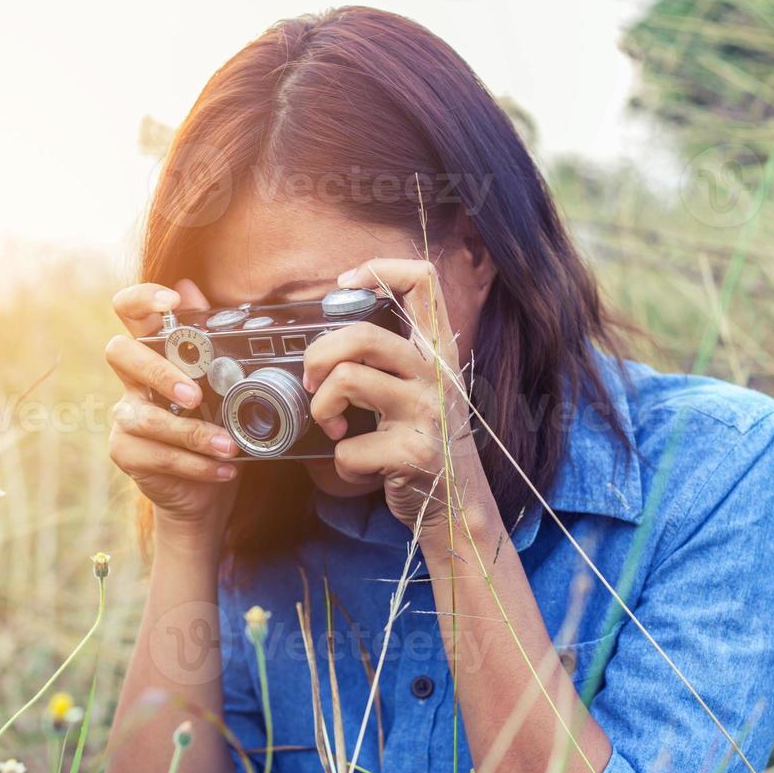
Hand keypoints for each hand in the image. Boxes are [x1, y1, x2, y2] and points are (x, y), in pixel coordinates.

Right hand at [106, 280, 240, 529]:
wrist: (204, 486)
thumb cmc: (212, 423)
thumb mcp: (220, 379)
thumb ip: (207, 334)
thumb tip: (189, 285)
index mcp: (153, 350)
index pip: (128, 310)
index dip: (142, 298)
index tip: (171, 302)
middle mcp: (132, 379)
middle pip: (120, 353)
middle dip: (158, 371)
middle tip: (195, 395)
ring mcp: (125, 415)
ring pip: (147, 418)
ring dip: (193, 433)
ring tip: (229, 446)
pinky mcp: (126, 451)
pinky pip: (159, 455)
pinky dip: (197, 464)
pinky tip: (226, 468)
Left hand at [302, 259, 486, 531]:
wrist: (459, 503)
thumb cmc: (425, 440)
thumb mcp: (420, 388)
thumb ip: (389, 359)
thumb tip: (327, 340)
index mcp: (437, 351)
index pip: (423, 280)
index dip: (379, 269)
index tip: (345, 285)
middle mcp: (436, 375)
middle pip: (361, 334)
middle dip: (318, 357)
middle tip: (314, 382)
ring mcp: (426, 413)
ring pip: (347, 380)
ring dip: (321, 407)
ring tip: (332, 425)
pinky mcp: (412, 453)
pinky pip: (349, 448)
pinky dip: (342, 464)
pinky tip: (359, 468)